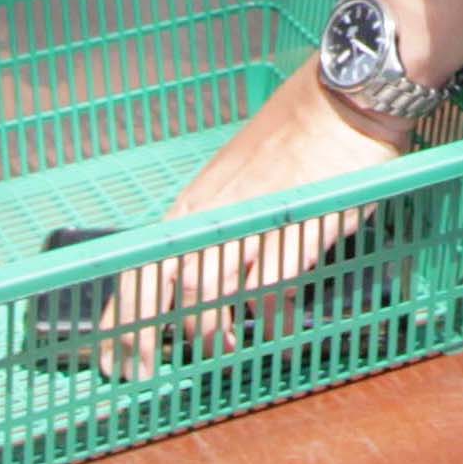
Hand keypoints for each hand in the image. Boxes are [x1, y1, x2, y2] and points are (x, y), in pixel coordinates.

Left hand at [100, 70, 407, 374]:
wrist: (344, 97)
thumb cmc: (294, 135)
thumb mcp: (241, 176)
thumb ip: (222, 220)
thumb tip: (205, 271)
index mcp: (197, 201)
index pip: (144, 263)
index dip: (125, 314)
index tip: (117, 355)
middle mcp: (217, 212)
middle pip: (175, 287)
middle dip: (165, 334)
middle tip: (167, 366)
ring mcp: (257, 219)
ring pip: (215, 292)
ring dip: (216, 333)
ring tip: (229, 352)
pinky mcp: (298, 226)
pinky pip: (273, 287)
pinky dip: (273, 319)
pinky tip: (281, 333)